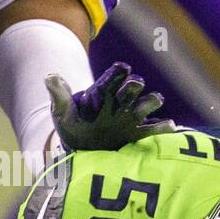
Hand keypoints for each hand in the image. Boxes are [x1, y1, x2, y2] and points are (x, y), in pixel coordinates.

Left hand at [46, 63, 172, 152]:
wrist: (80, 149)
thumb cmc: (72, 124)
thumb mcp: (62, 111)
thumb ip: (59, 95)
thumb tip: (50, 76)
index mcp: (104, 91)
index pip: (114, 75)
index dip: (119, 71)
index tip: (122, 68)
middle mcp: (121, 100)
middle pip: (133, 86)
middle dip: (135, 84)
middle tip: (134, 84)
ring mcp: (131, 116)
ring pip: (148, 104)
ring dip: (151, 101)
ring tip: (154, 100)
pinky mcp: (138, 134)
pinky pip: (154, 130)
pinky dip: (163, 127)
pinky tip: (169, 126)